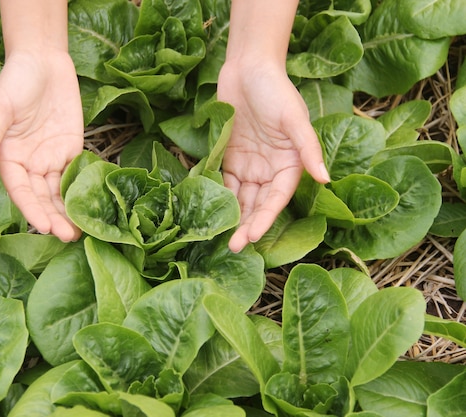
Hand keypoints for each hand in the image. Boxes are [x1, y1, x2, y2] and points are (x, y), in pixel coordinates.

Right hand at [0, 50, 83, 241]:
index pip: (20, 191)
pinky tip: (91, 207)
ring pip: (60, 192)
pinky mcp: (72, 149)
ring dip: (68, 211)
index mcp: (8, 158)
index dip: (32, 210)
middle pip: (42, 197)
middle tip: (69, 237)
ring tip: (80, 231)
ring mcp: (52, 158)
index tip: (44, 227)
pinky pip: (77, 175)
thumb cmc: (16, 80)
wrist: (44, 59)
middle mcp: (30, 163)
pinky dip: (82, 191)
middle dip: (54, 217)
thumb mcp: (0, 108)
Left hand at [218, 62, 329, 252]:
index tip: (253, 236)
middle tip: (234, 247)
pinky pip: (225, 182)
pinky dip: (221, 196)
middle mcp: (271, 169)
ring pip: (242, 198)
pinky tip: (213, 211)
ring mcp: (251, 165)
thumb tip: (326, 178)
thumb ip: (308, 149)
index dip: (266, 218)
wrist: (248, 69)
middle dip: (247, 225)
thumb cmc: (276, 91)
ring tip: (223, 237)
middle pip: (258, 203)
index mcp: (291, 164)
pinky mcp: (232, 157)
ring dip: (234, 217)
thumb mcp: (294, 119)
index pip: (278, 198)